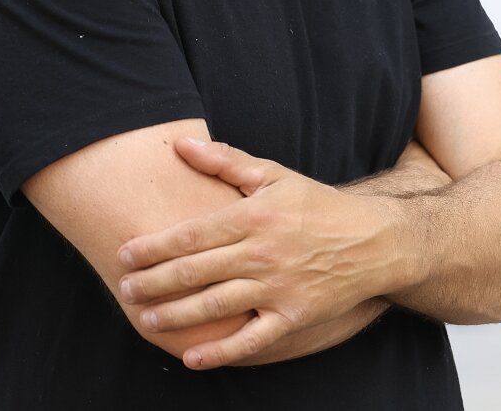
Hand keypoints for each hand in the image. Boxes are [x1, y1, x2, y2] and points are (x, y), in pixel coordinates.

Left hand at [116, 138, 412, 369]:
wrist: (376, 240)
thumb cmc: (320, 205)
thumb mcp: (277, 176)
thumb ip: (226, 161)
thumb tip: (180, 145)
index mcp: (257, 216)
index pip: (193, 233)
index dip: (154, 246)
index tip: (124, 255)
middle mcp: (265, 252)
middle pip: (196, 271)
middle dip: (154, 282)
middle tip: (125, 290)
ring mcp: (279, 286)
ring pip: (216, 305)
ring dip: (176, 314)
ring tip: (147, 318)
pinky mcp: (294, 316)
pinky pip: (251, 339)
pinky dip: (221, 351)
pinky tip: (193, 356)